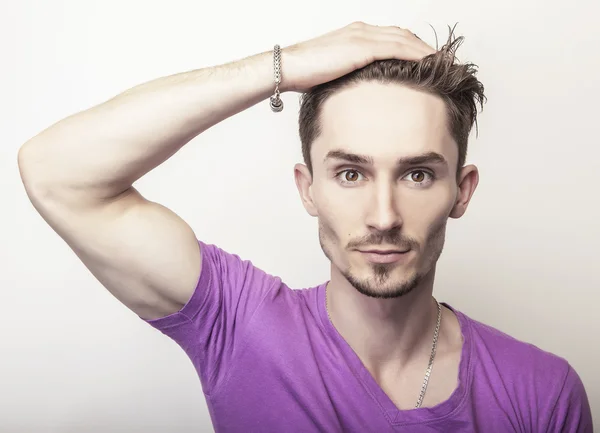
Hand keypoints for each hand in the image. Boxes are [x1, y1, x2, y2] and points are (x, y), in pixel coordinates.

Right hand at [280, 21, 435, 91]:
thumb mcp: (334, 74)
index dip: (413, 48)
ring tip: (445, 63)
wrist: (288, 68)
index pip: (392, 38)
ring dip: (427, 50)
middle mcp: (362, 31)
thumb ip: (351, 76)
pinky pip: (398, 48)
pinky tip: (430, 63)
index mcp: (356, 36)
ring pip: (405, 40)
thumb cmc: (305, 75)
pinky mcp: (362, 47)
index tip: (428, 61)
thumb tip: (362, 94)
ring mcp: (363, 37)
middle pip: (403, 36)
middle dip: (425, 48)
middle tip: (445, 62)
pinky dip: (417, 54)